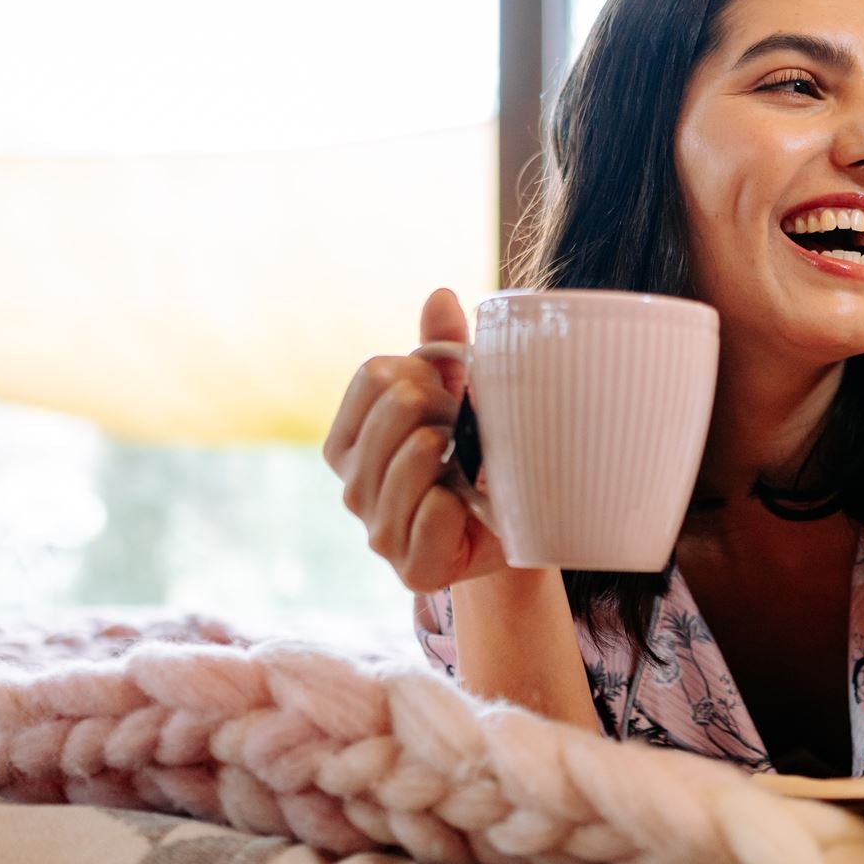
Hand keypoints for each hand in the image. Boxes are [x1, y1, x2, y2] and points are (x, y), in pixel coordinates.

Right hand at [323, 288, 506, 593]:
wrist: (514, 532)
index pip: (373, 374)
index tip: (446, 395)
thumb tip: (441, 294)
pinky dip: (460, 502)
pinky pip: (433, 511)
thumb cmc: (479, 457)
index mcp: (348, 442)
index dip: (422, 372)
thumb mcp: (462, 397)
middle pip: (397, 405)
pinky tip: (467, 507)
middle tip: (466, 435)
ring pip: (416, 454)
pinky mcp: (412, 569)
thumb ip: (444, 348)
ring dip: (458, 451)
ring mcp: (378, 530)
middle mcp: (352, 486)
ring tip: (469, 467)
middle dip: (445, 406)